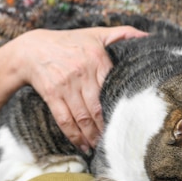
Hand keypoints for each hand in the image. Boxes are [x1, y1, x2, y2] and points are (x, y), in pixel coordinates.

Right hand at [17, 26, 147, 151]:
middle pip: (98, 107)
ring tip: (102, 147)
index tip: (130, 121)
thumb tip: (149, 36)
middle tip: (117, 141)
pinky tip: (83, 146)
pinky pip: (64, 120)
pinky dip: (74, 136)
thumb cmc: (69, 43)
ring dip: (93, 136)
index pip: (113, 88)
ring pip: (82, 117)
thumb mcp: (96, 34)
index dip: (121, 107)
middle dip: (107, 128)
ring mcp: (66, 85)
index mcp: (97, 58)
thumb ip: (123, 33)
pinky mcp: (52, 95)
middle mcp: (82, 73)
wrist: (32, 49)